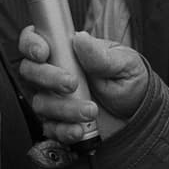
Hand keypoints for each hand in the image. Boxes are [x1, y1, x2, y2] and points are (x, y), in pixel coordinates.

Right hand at [18, 27, 148, 143]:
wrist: (139, 115)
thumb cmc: (129, 81)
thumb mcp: (123, 63)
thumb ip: (101, 55)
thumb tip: (80, 38)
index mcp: (67, 51)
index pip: (35, 40)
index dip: (31, 43)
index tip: (43, 53)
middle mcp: (55, 73)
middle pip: (29, 71)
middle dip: (47, 77)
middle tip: (72, 84)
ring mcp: (54, 99)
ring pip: (40, 102)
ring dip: (63, 108)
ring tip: (91, 110)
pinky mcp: (59, 123)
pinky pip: (49, 129)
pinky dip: (63, 130)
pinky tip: (80, 129)